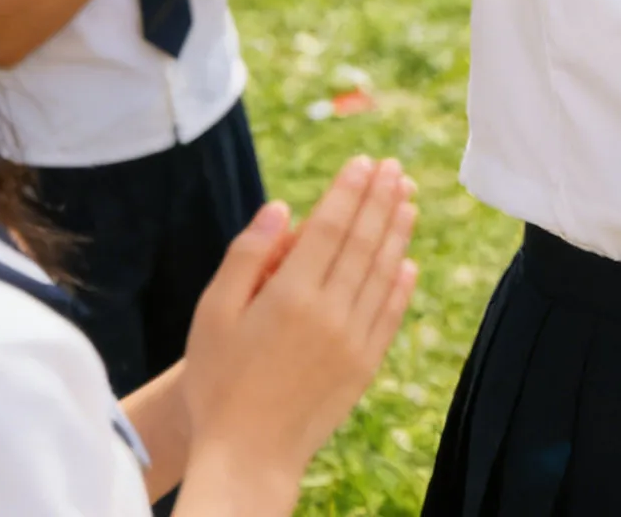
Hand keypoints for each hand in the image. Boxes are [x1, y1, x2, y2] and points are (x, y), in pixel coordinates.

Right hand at [182, 156, 418, 490]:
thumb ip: (246, 256)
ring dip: (398, 231)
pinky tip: (408, 261)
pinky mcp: (365, 366)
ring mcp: (352, 341)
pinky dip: (402, 284)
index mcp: (290, 296)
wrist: (246, 457)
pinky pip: (390, 314)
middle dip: (380, 199)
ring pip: (384, 272)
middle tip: (393, 166)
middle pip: (364, 242)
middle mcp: (329, 314)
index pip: (330, 227)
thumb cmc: (218, 382)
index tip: (362, 162)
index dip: (348, 191)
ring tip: (407, 199)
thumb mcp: (213, 315)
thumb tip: (282, 207)